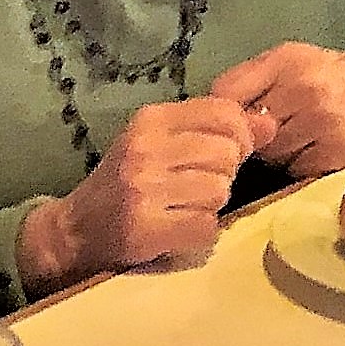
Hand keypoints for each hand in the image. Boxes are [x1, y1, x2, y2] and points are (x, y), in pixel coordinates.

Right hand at [20, 96, 275, 289]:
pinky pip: (206, 225)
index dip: (239, 135)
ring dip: (210, 205)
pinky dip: (199, 232)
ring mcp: (144, 189)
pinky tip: (176, 228)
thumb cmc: (125, 182)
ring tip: (182, 207)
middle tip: (195, 186)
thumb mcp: (162, 144)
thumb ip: (214, 130)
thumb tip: (270, 122)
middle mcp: (146, 148)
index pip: (223, 113)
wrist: (75, 229)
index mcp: (151, 120)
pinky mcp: (146, 227)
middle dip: (223, 174)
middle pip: (227, 154)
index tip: (226, 152)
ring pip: (220, 191)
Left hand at [208, 42, 344, 177]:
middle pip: (247, 134)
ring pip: (271, 159)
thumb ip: (251, 79)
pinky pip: (297, 176)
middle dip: (252, 139)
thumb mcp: (297, 59)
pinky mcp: (339, 162)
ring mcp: (324, 130)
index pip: (226, 95)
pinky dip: (301, 172)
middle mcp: (304, 93)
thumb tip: (208, 111)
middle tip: (272, 135)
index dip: (221, 115)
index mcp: (289, 62)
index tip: (228, 124)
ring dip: (276, 159)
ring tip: (300, 144)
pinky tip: (319, 157)